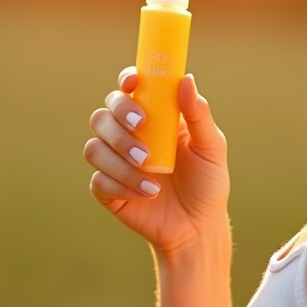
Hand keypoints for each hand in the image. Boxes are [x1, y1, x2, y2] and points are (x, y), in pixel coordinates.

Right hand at [84, 69, 229, 255]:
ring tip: (151, 171)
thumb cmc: (207, 182)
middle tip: (141, 127)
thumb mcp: (211, 147)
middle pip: (104, 114)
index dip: (126, 80)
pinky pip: (99, 180)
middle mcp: (128, 136)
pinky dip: (121, 184)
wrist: (198, 226)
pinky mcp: (108, 190)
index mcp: (153, 117)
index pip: (129, 89)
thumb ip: (199, 114)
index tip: (133, 83)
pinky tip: (148, 192)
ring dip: (121, 158)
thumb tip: (185, 79)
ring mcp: (115, 163)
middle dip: (119, 119)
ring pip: (95, 147)